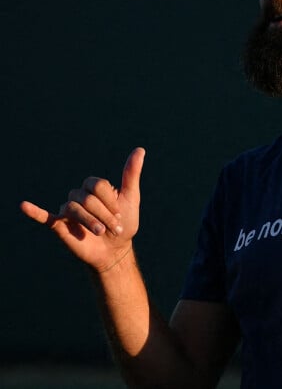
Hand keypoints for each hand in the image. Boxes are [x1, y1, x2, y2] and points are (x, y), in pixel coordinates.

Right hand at [20, 148, 144, 272]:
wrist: (116, 250)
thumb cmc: (124, 223)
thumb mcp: (131, 197)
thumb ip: (131, 174)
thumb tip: (140, 150)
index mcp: (94, 187)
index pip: (97, 185)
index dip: (110, 201)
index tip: (120, 214)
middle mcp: (79, 196)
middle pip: (86, 198)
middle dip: (103, 214)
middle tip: (113, 227)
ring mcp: (69, 210)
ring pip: (73, 208)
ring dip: (89, 221)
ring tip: (101, 232)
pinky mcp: (60, 225)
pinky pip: (44, 216)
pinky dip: (34, 211)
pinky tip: (24, 206)